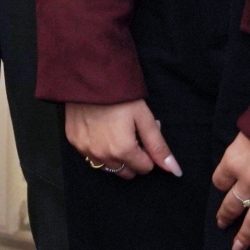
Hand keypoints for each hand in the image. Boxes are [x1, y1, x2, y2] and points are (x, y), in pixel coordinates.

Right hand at [64, 98, 182, 178]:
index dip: (148, 153)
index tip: (142, 136)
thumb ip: (159, 147)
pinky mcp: (74, 142)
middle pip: (126, 172)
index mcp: (123, 150)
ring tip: (114, 134)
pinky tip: (99, 131)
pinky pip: (91, 156)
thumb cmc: (120, 96)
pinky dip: (98, 150)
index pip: (145, 168)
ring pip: (108, 167)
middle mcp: (103, 155)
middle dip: (132, 160)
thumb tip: (175, 171)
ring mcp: (86, 150)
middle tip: (130, 136)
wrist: (88, 77)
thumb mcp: (144, 118)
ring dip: (114, 157)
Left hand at [213, 130, 249, 249]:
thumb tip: (232, 173)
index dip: (221, 185)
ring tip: (237, 247)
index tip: (224, 188)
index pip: (219, 181)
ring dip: (244, 236)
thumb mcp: (245, 136)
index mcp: (234, 161)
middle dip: (225, 217)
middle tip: (221, 225)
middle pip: (232, 205)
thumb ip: (237, 155)